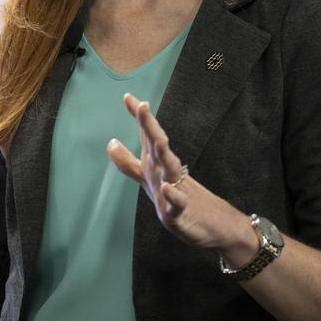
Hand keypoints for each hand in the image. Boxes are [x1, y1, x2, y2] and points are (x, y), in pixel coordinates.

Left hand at [106, 93, 248, 253]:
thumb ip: (128, 162)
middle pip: (157, 145)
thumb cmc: (175, 197)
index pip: (146, 136)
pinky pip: (176, 203)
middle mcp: (166, 170)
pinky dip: (173, 196)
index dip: (137, 117)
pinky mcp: (180, 212)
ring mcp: (176, 189)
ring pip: (170, 169)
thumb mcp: (146, 179)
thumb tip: (110, 142)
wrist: (210, 223)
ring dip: (164, 155)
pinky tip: (168, 188)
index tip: (127, 96)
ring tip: (159, 141)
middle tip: (143, 106)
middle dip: (150, 126)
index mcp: (157, 162)